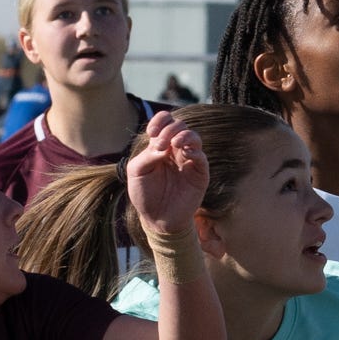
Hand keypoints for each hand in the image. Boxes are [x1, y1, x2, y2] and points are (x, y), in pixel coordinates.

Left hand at [124, 112, 206, 242]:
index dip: (160, 120)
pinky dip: (194, 151)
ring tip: (174, 144)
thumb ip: (147, 155)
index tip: (152, 132)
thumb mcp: (136, 171)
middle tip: (161, 144)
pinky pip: (201, 157)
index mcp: (160, 145)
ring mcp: (189, 161)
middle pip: (180, 125)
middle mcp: (176, 150)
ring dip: (184, 135)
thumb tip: (162, 145)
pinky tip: (185, 153)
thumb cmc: (144, 194)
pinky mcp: (200, 174)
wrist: (157, 218)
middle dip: (170, 130)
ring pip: (194, 137)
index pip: (165, 121)